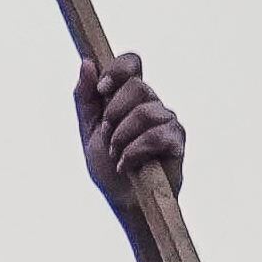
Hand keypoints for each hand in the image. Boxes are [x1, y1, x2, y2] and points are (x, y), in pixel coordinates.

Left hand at [73, 54, 184, 215]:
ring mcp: (167, 121)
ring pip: (145, 112)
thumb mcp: (87, 128)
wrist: (121, 198)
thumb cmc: (107, 164)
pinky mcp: (177, 141)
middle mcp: (151, 103)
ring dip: (122, 137)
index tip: (102, 90)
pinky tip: (127, 165)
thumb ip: (84, 96)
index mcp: (129, 96)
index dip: (118, 69)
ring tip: (116, 154)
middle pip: (138, 86)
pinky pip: (157, 136)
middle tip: (107, 135)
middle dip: (114, 113)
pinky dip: (135, 152)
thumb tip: (86, 63)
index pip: (132, 63)